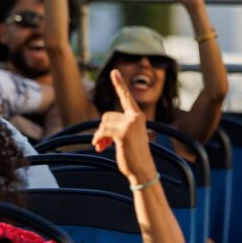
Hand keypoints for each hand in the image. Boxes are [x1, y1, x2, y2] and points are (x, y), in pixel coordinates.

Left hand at [93, 70, 156, 184]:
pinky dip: (98, 140)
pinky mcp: (124, 132)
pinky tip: (101, 147)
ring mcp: (130, 124)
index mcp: (138, 116)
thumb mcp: (128, 137)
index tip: (114, 72)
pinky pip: (103, 131)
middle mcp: (135, 117)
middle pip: (107, 116)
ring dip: (100, 136)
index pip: (126, 97)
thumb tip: (101, 128)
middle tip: (104, 143)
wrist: (142, 170)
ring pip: (103, 124)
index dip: (119, 84)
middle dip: (103, 130)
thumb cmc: (134, 156)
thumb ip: (119, 127)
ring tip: (104, 146)